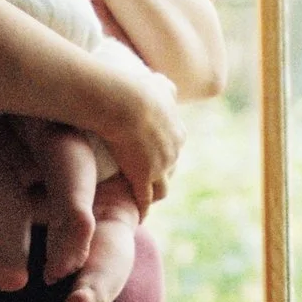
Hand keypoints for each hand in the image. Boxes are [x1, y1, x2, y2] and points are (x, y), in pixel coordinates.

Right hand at [96, 68, 183, 209]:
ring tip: (142, 201)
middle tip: (148, 182)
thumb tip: (165, 84)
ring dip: (153, 194)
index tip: (153, 159)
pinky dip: (142, 209)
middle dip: (161, 176)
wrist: (125, 101)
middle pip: (171, 170)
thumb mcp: (157, 84)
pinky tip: (137, 217)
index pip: (174, 148)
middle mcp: (173, 151)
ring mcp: (160, 167)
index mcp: (176, 131)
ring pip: (162, 189)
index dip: (163, 155)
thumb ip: (163, 87)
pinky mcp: (143, 178)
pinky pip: (144, 200)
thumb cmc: (135, 88)